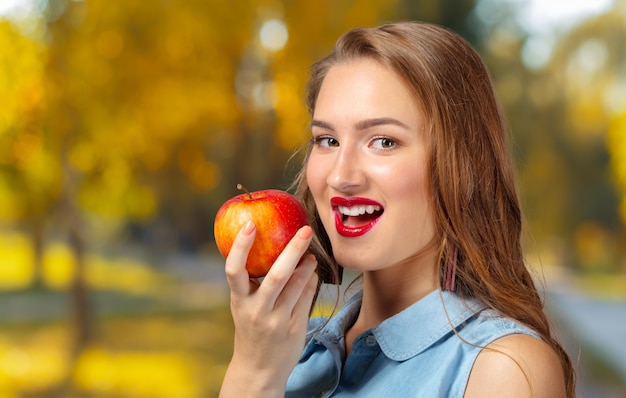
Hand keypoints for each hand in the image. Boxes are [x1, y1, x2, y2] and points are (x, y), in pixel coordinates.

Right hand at [219, 221, 318, 397]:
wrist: (258, 369)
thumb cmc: (251, 328)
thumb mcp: (244, 305)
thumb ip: (252, 281)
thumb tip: (272, 244)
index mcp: (239, 301)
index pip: (234, 270)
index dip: (240, 246)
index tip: (250, 224)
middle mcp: (257, 311)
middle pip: (277, 275)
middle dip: (293, 250)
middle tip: (304, 230)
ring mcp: (277, 321)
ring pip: (297, 286)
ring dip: (307, 266)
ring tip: (310, 255)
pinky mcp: (295, 328)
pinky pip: (306, 297)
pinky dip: (310, 282)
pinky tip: (311, 274)